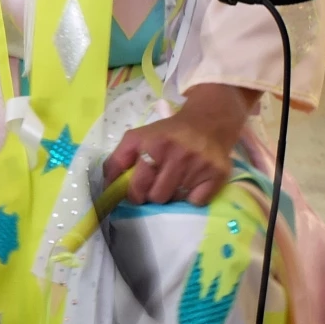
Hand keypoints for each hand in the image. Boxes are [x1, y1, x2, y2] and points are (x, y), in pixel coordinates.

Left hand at [102, 84, 257, 206]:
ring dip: (172, 195)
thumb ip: (118, 159)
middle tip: (157, 185)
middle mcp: (175, 152)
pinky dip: (193, 197)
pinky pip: (197, 201)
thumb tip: (108, 186)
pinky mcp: (217, 174)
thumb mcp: (138, 137)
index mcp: (151, 143)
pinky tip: (192, 182)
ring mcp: (198, 163)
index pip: (135, 184)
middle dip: (152, 194)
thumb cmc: (168, 134)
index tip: (136, 192)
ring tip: (175, 180)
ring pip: (175, 199)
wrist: (208, 122)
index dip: (133, 193)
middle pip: (156, 196)